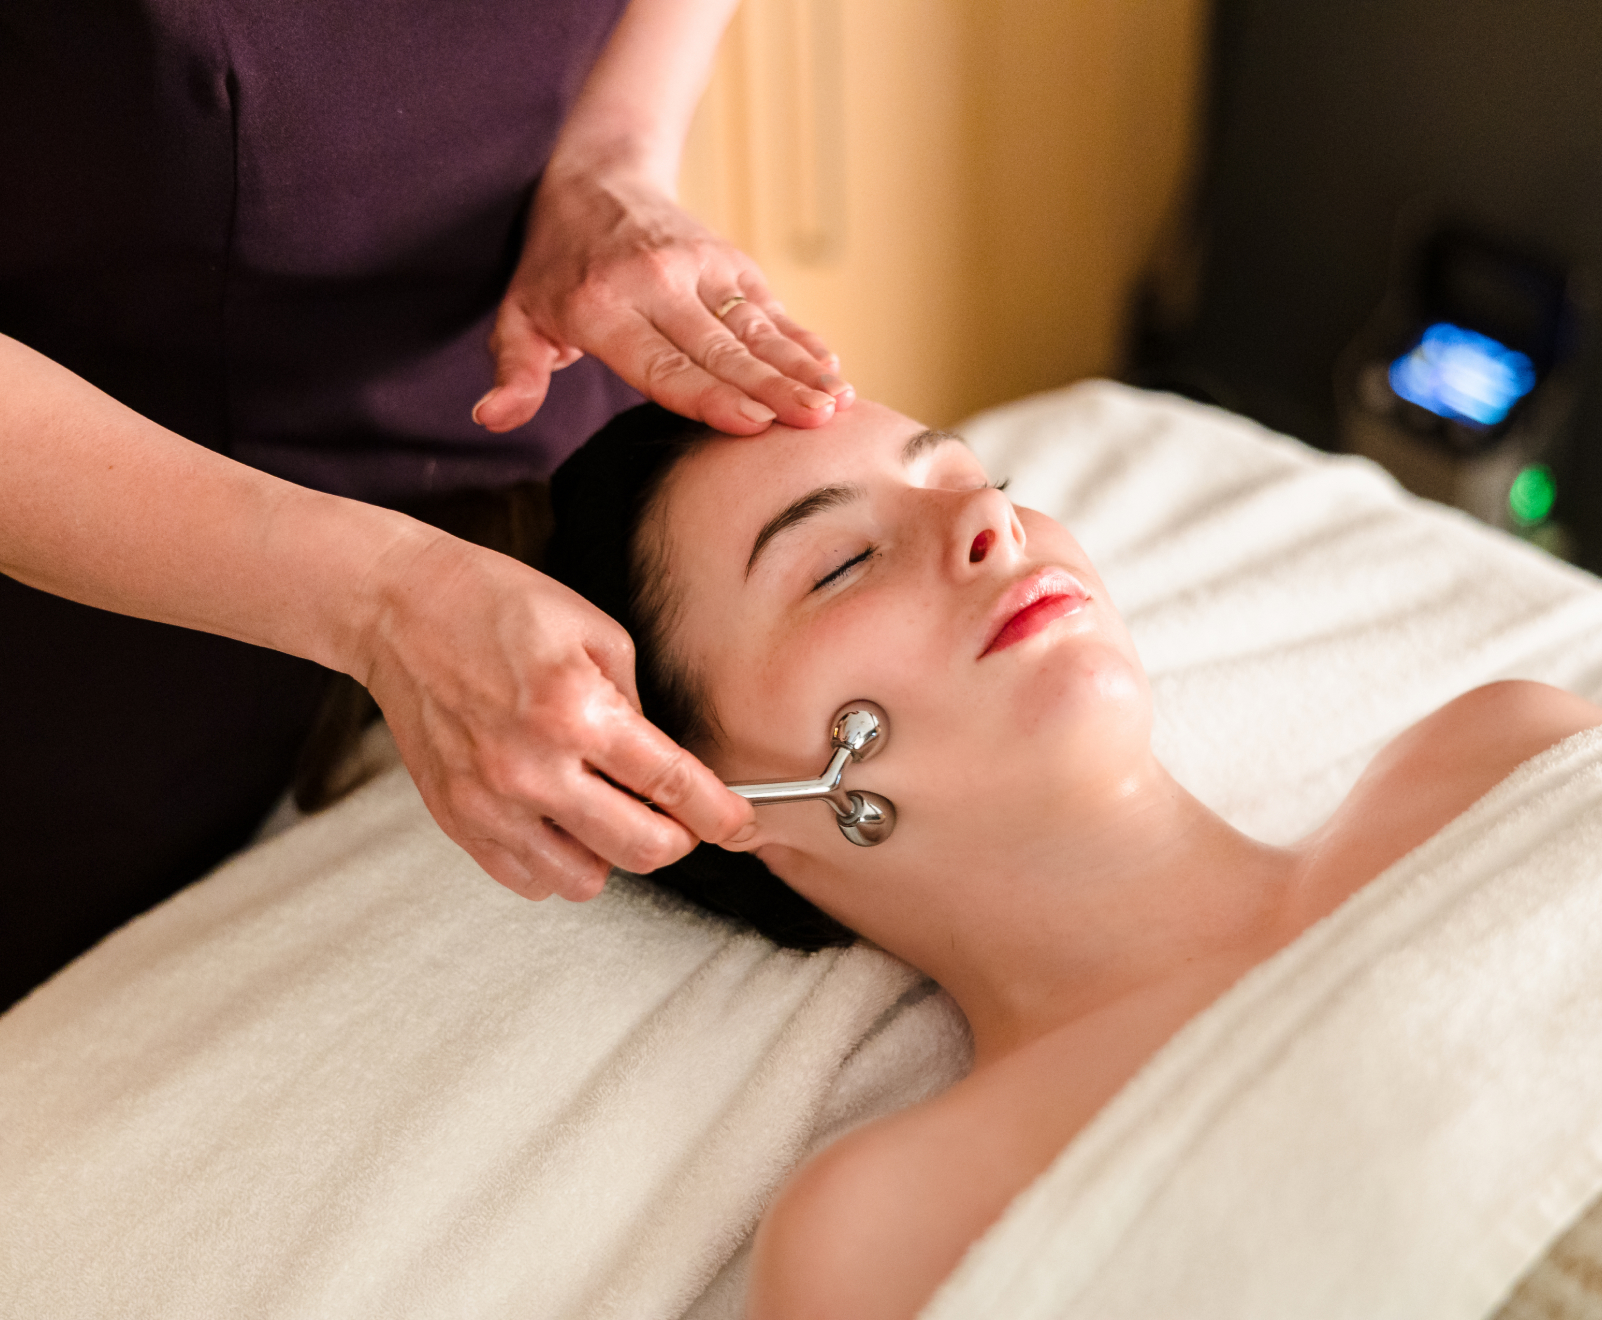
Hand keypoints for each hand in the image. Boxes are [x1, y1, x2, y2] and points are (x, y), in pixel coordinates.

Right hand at [357, 530, 754, 900]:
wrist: (401, 611)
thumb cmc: (497, 608)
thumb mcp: (594, 631)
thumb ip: (637, 704)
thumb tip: (665, 764)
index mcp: (576, 710)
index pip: (671, 785)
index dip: (720, 814)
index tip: (741, 824)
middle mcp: (532, 767)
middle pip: (639, 849)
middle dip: (676, 839)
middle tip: (679, 819)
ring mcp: (490, 802)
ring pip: (584, 880)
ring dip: (611, 855)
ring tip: (605, 812)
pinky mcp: (458, 821)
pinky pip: (528, 880)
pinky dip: (556, 863)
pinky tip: (559, 821)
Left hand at [472, 168, 853, 435]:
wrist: (596, 178)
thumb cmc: (553, 269)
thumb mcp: (518, 318)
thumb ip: (514, 373)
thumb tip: (491, 417)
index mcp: (602, 307)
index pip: (663, 363)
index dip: (710, 394)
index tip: (752, 421)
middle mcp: (656, 283)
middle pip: (721, 348)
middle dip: (772, 387)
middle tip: (813, 421)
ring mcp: (700, 268)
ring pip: (756, 328)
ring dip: (800, 366)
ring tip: (836, 402)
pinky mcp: (731, 262)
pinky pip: (771, 308)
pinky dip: (803, 340)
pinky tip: (834, 370)